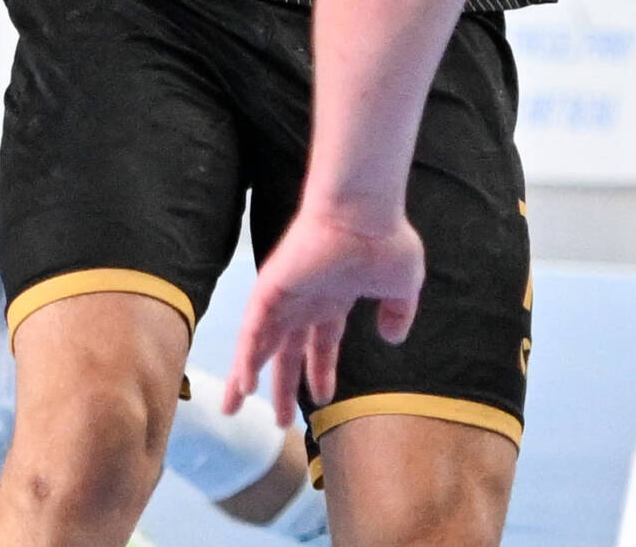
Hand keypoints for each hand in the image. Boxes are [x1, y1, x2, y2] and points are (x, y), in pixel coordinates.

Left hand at [222, 206, 423, 423]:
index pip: (322, 343)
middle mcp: (305, 301)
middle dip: (282, 387)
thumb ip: (398, 312)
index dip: (320, 371)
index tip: (322, 399)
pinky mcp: (269, 290)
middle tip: (277, 422)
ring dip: (247, 378)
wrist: (363, 212)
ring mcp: (284, 296)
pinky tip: (244, 386)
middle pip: (286, 352)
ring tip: (232, 409)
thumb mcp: (403, 285)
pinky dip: (246, 358)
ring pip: (259, 346)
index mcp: (334, 298)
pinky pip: (253, 332)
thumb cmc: (384, 241)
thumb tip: (393, 338)